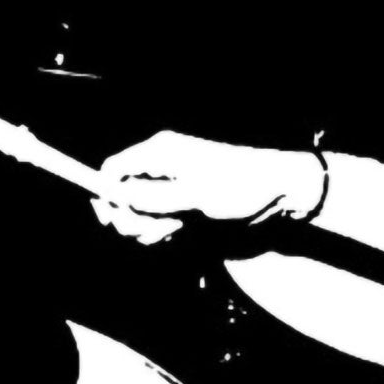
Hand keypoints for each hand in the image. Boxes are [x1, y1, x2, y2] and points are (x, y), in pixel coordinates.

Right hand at [91, 131, 326, 244]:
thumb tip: (116, 197)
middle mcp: (160, 163)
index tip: (111, 220)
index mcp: (159, 151)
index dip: (105, 193)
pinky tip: (177, 232)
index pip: (114, 168)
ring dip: (147, 225)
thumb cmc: (238, 184)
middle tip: (153, 231)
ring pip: (138, 208)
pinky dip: (160, 228)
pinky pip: (156, 215)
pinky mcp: (181, 198)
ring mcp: (170, 182)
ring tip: (173, 231)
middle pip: (122, 192)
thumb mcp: (194, 194)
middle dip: (130, 216)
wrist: (277, 188)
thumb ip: (152, 197)